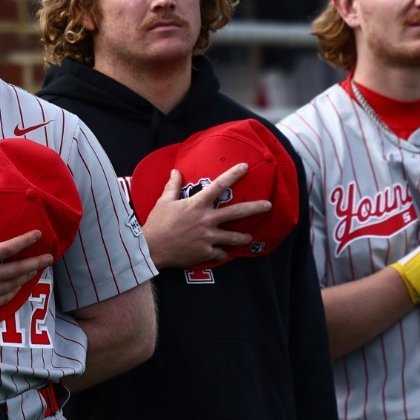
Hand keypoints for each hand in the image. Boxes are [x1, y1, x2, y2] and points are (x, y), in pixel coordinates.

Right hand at [0, 208, 56, 323]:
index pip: (8, 248)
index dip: (25, 241)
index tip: (38, 235)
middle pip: (19, 268)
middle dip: (36, 262)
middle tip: (50, 257)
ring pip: (15, 283)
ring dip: (28, 276)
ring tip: (36, 269)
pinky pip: (6, 298)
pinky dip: (15, 291)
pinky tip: (19, 287)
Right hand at [140, 163, 274, 270]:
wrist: (151, 248)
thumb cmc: (157, 223)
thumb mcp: (164, 202)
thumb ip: (173, 186)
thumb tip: (175, 171)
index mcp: (197, 205)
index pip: (219, 185)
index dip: (233, 174)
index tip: (245, 167)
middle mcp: (207, 220)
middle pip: (237, 212)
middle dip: (255, 208)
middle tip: (268, 205)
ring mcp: (208, 237)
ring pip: (233, 237)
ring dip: (243, 237)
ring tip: (249, 237)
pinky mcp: (205, 252)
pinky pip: (220, 253)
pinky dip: (222, 252)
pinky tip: (223, 252)